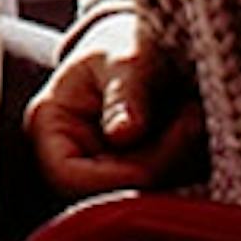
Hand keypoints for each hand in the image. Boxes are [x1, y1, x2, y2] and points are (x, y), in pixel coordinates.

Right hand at [25, 23, 207, 199]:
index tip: (168, 144)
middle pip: (108, 193)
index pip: (69, 177)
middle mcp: (66, 155)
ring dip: (177, 164)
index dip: (119, 176)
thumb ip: (125, 94)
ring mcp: (98, 170)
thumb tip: (124, 135)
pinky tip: (191, 129)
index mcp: (49, 124)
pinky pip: (159, 190)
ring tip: (192, 114)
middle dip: (159, 165)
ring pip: (139, 196)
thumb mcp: (126, 58)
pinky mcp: (129, 177)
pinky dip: (183, 166)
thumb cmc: (125, 43)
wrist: (140, 45)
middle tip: (192, 118)